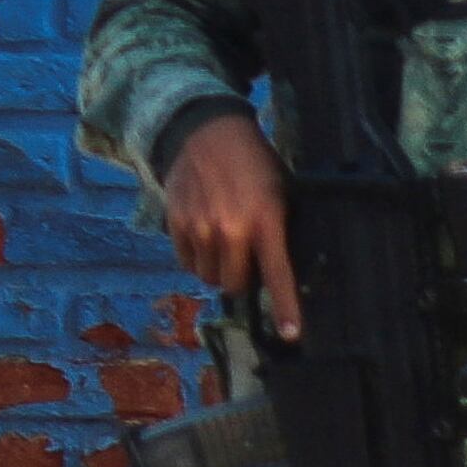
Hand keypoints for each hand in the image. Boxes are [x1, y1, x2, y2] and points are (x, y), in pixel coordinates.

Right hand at [161, 107, 303, 343]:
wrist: (206, 132)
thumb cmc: (253, 162)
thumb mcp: (279, 191)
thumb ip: (278, 229)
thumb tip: (277, 269)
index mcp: (265, 220)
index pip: (277, 274)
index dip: (286, 308)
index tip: (290, 334)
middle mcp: (231, 230)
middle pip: (235, 285)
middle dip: (242, 277)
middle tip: (245, 255)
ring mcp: (200, 228)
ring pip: (208, 277)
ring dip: (217, 267)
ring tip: (222, 240)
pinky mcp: (177, 225)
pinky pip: (187, 263)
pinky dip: (196, 257)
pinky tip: (203, 233)